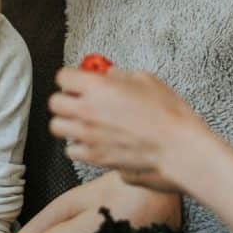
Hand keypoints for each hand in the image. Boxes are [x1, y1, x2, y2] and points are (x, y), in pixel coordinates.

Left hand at [48, 66, 210, 193]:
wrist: (178, 148)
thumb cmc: (167, 114)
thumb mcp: (146, 80)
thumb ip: (120, 76)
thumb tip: (109, 76)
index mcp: (98, 87)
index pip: (63, 76)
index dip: (72, 77)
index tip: (80, 80)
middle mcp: (87, 111)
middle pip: (54, 102)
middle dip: (65, 99)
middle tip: (79, 100)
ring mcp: (88, 136)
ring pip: (57, 127)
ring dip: (68, 122)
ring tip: (83, 121)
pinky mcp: (94, 156)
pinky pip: (71, 150)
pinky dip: (78, 145)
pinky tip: (92, 141)